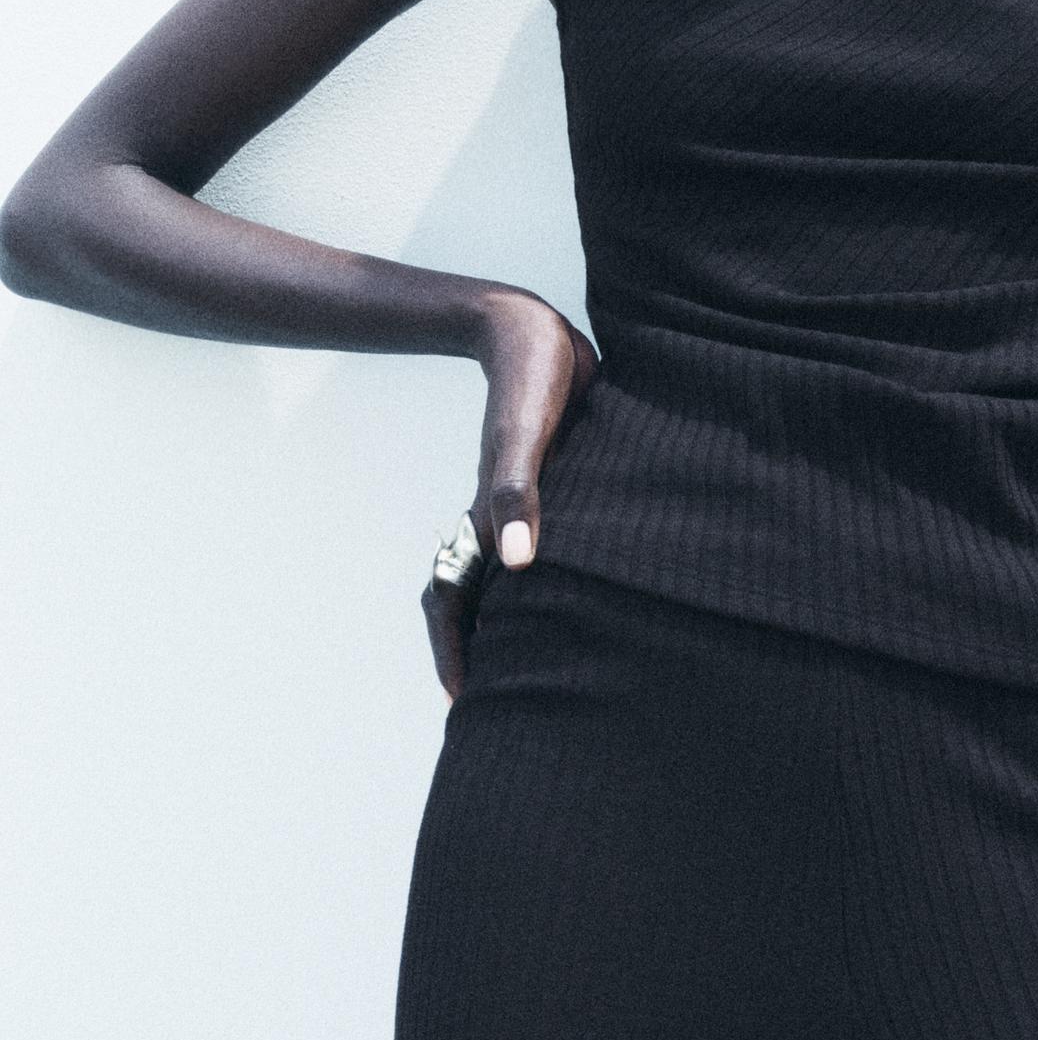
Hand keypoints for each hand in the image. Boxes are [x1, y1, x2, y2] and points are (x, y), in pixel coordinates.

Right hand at [422, 292, 598, 702]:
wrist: (532, 329)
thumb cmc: (529, 376)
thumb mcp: (523, 434)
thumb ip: (517, 490)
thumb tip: (519, 561)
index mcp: (484, 518)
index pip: (450, 597)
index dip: (454, 651)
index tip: (464, 701)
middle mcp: (499, 521)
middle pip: (473, 601)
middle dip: (481, 654)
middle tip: (505, 710)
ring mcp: (524, 506)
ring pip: (508, 581)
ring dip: (513, 625)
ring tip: (543, 672)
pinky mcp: (554, 487)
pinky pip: (544, 547)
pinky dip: (551, 582)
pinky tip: (585, 601)